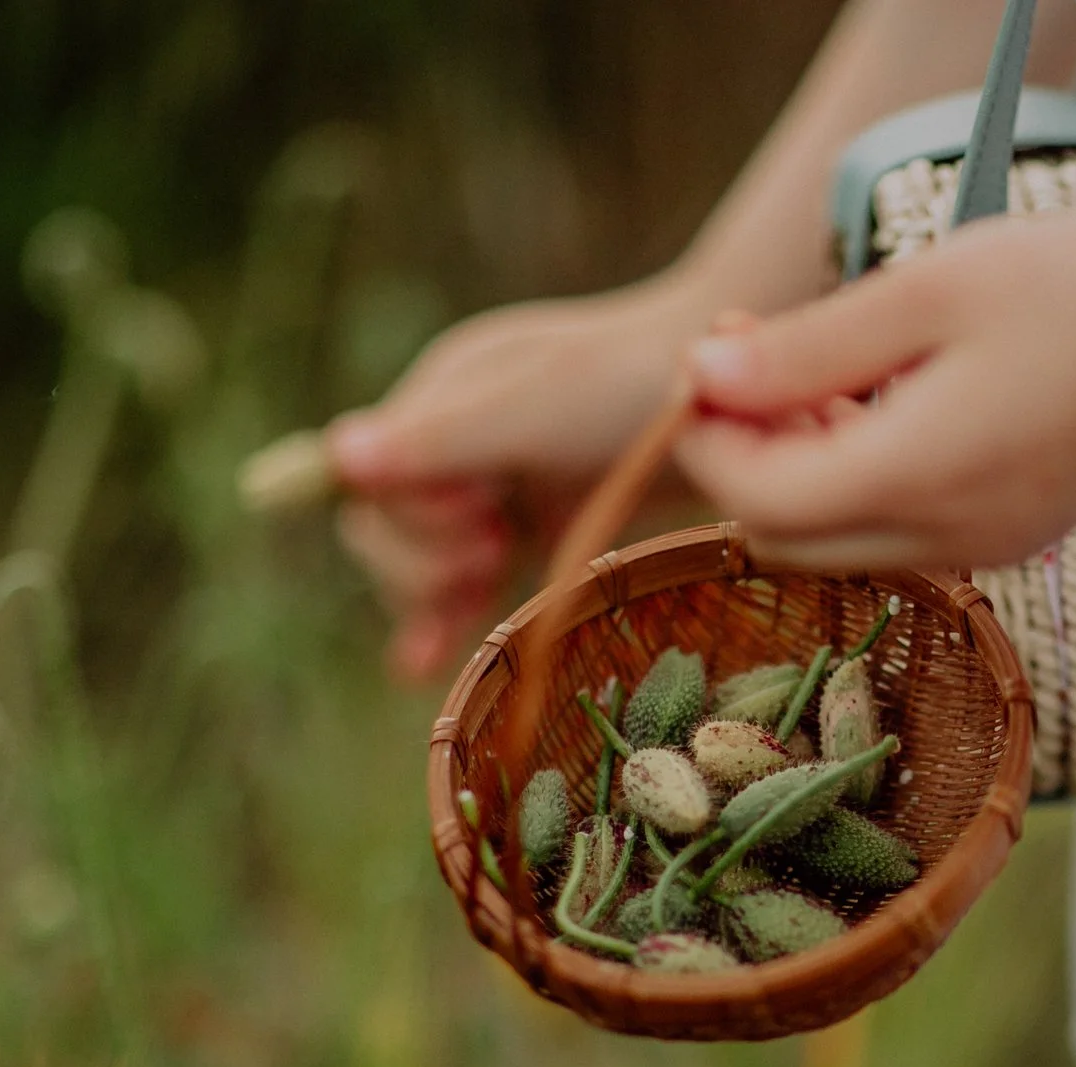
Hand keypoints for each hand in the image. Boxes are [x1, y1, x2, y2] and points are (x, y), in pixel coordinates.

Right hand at [325, 278, 711, 678]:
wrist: (737, 399)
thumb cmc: (634, 388)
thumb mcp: (534, 410)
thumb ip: (442, 439)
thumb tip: (339, 454)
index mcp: (442, 397)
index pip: (369, 483)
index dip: (408, 519)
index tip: (479, 517)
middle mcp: (459, 441)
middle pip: (385, 527)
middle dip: (423, 559)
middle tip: (491, 554)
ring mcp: (499, 487)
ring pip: (425, 563)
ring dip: (437, 592)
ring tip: (494, 577)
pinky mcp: (540, 527)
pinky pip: (472, 585)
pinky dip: (444, 622)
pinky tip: (421, 668)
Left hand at [675, 204, 1075, 571]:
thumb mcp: (929, 290)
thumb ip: (807, 349)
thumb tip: (700, 382)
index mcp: (918, 480)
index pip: (755, 499)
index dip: (708, 433)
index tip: (714, 346)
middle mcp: (949, 541)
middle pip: (785, 540)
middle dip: (746, 457)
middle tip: (755, 351)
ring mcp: (988, 550)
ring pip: (841, 543)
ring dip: (803, 468)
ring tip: (823, 359)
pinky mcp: (1016, 538)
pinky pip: (901, 533)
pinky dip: (864, 479)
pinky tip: (887, 395)